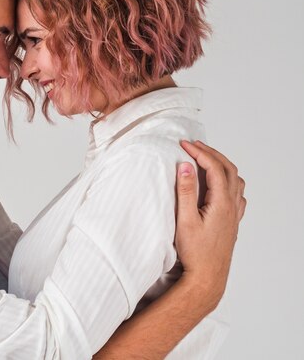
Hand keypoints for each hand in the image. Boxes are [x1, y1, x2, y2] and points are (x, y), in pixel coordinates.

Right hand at [175, 140, 246, 307]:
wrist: (207, 277)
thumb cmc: (195, 253)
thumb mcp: (185, 220)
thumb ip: (186, 191)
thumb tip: (187, 167)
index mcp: (222, 203)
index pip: (214, 168)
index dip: (199, 152)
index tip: (184, 145)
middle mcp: (232, 206)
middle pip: (228, 170)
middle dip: (211, 153)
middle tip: (194, 146)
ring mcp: (234, 214)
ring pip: (235, 180)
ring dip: (221, 165)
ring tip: (205, 159)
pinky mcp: (231, 222)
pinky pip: (237, 194)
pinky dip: (228, 180)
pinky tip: (219, 185)